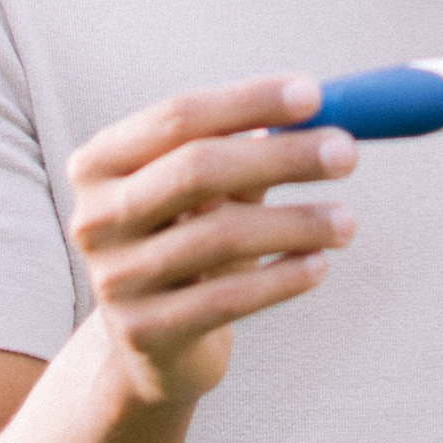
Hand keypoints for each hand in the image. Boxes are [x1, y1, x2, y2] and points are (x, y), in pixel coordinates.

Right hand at [67, 80, 355, 408]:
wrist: (153, 347)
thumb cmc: (190, 244)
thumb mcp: (209, 193)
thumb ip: (251, 151)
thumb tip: (328, 108)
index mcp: (101, 164)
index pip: (178, 117)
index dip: (248, 102)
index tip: (315, 95)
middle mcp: (95, 217)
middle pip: (197, 169)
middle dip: (281, 157)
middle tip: (347, 154)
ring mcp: (115, 278)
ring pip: (220, 236)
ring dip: (296, 222)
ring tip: (347, 222)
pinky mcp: (144, 332)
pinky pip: (228, 298)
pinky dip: (282, 278)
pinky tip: (318, 265)